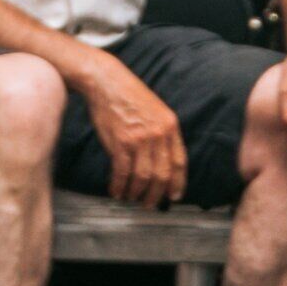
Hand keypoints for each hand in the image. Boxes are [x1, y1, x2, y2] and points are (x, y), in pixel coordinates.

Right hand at [76, 53, 187, 209]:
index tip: (174, 196)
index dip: (178, 182)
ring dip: (136, 192)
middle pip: (162, 174)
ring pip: (142, 176)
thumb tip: (162, 160)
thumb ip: (161, 133)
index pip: (179, 162)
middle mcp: (158, 134)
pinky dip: (119, 185)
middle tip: (149, 204)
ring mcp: (139, 138)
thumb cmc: (129, 96)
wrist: (107, 81)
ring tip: (131, 198)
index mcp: (170, 126)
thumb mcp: (155, 110)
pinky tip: (116, 190)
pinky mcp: (120, 141)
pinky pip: (122, 171)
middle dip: (155, 194)